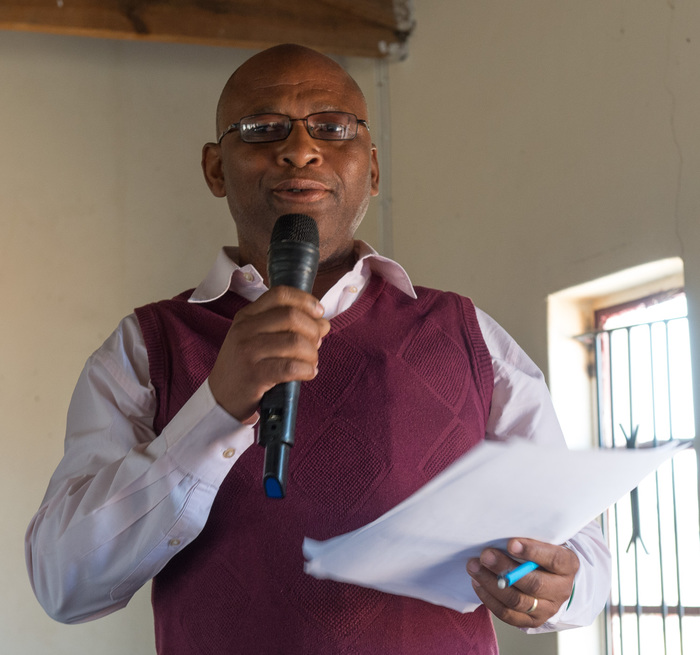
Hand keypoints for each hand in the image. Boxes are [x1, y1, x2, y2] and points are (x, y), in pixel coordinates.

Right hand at [208, 286, 330, 421]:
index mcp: (247, 315)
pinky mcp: (254, 375)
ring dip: (312, 353)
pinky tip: (308, 373)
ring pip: (295, 342)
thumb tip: (323, 323)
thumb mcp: (255, 337)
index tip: (319, 312)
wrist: (221, 397)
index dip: (305, 300)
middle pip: (291, 316)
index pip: (280, 294)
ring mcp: (248, 351)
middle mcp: (245, 329)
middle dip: (313, 330)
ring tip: (311, 362)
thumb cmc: (246, 365)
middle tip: (317, 343)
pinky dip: (307, 370)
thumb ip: (285, 327)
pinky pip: (291, 367)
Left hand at [467, 538, 578, 627]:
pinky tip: (477, 583)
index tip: (510, 543)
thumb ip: (529, 536)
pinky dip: (490, 599)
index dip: (532, 552)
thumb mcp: (543, 539)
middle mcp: (561, 589)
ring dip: (491, 584)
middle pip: (533, 584)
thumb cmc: (541, 550)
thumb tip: (501, 531)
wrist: (551, 575)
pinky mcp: (532, 620)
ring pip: (517, 601)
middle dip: (505, 569)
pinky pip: (508, 615)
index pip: (554, 559)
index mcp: (568, 565)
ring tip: (474, 568)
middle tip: (485, 555)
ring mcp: (547, 608)